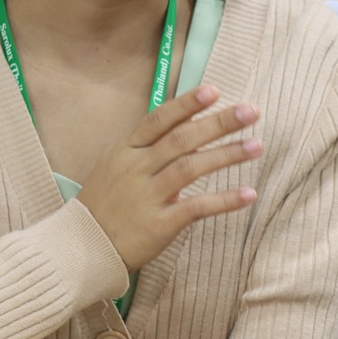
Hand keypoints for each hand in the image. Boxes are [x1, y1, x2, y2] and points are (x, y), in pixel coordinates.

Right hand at [79, 85, 261, 272]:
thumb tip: (185, 127)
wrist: (80, 248)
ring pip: (192, 167)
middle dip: (219, 123)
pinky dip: (224, 200)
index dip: (187, 104)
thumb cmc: (103, 205)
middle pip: (182, 139)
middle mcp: (137, 168)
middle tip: (252, 111)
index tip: (214, 90)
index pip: (159, 119)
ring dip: (228, 154)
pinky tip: (249, 194)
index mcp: (126, 151)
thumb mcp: (115, 167)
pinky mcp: (160, 224)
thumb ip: (147, 149)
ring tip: (257, 145)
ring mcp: (148, 196)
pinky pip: (197, 207)